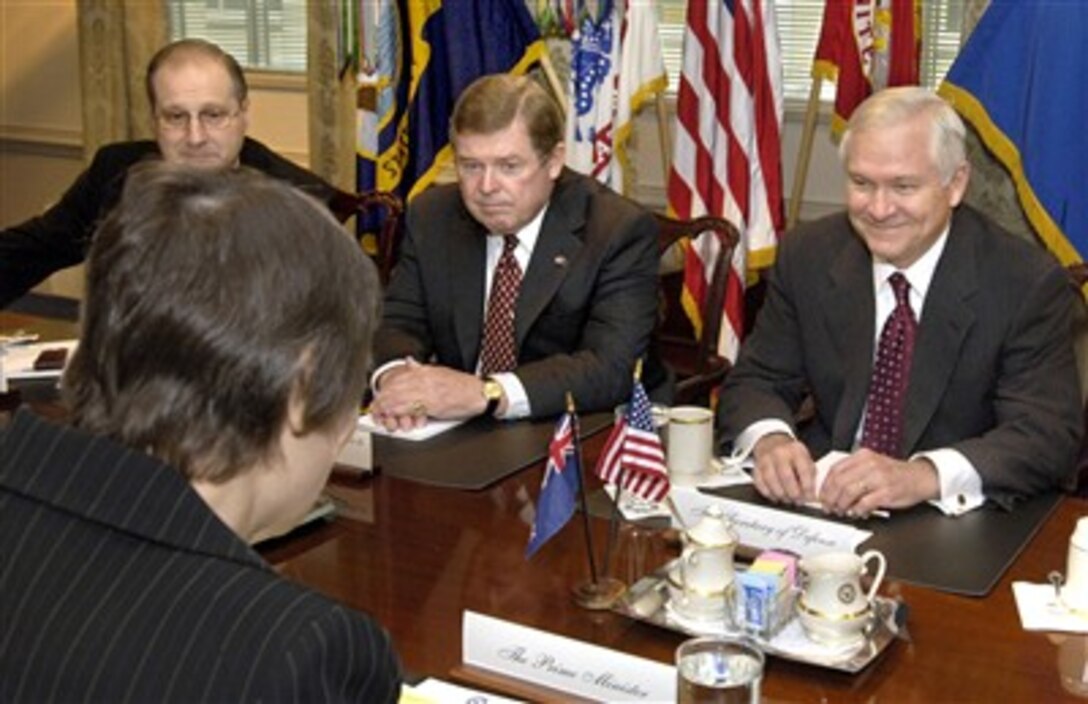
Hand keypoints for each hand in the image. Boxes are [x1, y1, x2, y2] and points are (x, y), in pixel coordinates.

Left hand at [370, 359, 488, 430]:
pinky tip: (394, 415)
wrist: (479, 393)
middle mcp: (426, 379)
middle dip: (383, 399)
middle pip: (398, 388)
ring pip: (403, 398)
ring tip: (379, 413)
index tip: (379, 397)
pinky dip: (402, 412)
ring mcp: (430, 391)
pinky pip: (414, 408)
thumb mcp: (440, 372)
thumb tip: (409, 362)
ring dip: (389, 406)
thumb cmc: (462, 386)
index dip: (386, 389)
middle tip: (374, 408)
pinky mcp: (436, 404)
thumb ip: (422, 369)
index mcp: (426, 371)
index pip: (399, 378)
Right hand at [751, 433, 817, 504]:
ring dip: (781, 495)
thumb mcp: (805, 457)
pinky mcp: (756, 467)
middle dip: (794, 494)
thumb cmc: (791, 453)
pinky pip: (760, 484)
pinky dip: (768, 493)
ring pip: (772, 483)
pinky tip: (775, 496)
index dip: (808, 487)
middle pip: (786, 478)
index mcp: (796, 450)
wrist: (771, 442)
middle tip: (798, 501)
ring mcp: (766, 460)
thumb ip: (810, 473)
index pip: (804, 471)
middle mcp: (780, 453)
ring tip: (788, 499)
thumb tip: (812, 493)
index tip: (810, 497)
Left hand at [818, 449, 939, 516]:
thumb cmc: (894, 473)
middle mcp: (869, 464)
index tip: (822, 497)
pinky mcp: (887, 492)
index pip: (835, 470)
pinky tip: (858, 512)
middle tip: (829, 507)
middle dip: (830, 498)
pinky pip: (865, 503)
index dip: (825, 486)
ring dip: (842, 505)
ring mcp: (879, 477)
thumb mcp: (871, 466)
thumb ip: (853, 473)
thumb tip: (831, 489)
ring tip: (842, 511)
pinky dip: (858, 510)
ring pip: (849, 492)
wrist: (920, 477)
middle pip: (839, 482)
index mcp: (863, 456)